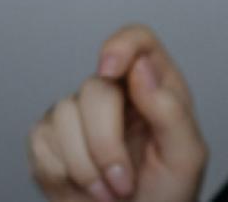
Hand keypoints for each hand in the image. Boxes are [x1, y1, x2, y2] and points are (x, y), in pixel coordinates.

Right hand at [29, 23, 207, 201]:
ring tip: (108, 193)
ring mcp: (77, 114)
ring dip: (86, 167)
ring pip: (62, 115)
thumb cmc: (166, 195)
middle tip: (123, 184)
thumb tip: (141, 67)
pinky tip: (83, 189)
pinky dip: (62, 174)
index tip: (110, 71)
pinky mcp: (48, 139)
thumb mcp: (186, 157)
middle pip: (95, 88)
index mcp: (155, 88)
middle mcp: (114, 94)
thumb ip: (171, 111)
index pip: (137, 41)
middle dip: (106, 144)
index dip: (121, 45)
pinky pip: (41, 141)